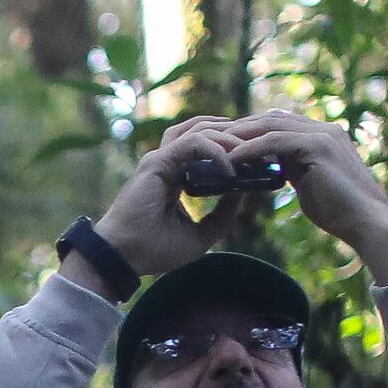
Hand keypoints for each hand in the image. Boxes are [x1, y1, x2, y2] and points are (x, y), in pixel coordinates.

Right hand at [89, 115, 261, 281]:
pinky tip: (230, 170)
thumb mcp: (201, 235)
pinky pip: (193, 144)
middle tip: (263, 147)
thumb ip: (222, 215)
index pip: (206, 147)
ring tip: (251, 151)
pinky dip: (215, 151)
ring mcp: (161, 158)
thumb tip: (243, 193)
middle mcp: (168, 162)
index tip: (259, 157)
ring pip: (201, 130)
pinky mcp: (158, 162)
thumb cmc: (155, 250)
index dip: (232, 146)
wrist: (125, 257)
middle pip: (206, 130)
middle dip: (236, 135)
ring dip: (229, 137)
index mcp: (176, 176)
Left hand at [223, 111, 387, 283]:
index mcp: (322, 136)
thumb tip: (272, 171)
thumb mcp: (310, 186)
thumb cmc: (341, 213)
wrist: (368, 224)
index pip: (279, 124)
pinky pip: (275, 141)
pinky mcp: (318, 146)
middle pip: (271, 119)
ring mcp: (323, 134)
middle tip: (212, 140)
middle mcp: (323, 129)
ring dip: (241, 135)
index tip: (225, 143)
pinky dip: (251, 149)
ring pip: (270, 126)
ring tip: (214, 147)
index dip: (251, 131)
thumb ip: (292, 171)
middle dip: (240, 128)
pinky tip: (232, 159)